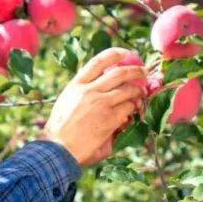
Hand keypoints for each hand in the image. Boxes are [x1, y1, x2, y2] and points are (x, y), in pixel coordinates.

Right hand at [37, 48, 148, 167]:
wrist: (58, 149)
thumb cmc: (61, 129)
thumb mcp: (68, 102)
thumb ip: (85, 92)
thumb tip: (106, 88)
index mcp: (76, 84)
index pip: (99, 61)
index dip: (116, 54)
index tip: (127, 53)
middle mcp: (89, 90)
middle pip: (120, 72)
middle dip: (136, 70)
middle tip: (144, 71)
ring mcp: (100, 104)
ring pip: (128, 90)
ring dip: (138, 92)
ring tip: (141, 95)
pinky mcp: (110, 119)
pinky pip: (128, 108)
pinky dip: (133, 109)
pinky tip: (132, 113)